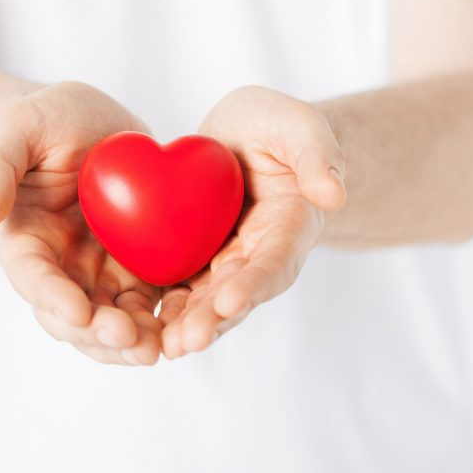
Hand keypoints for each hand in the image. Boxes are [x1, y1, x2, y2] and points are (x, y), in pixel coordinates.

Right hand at [0, 81, 163, 364]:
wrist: (82, 125)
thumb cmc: (39, 122)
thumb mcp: (15, 129)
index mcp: (23, 241)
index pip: (34, 278)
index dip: (54, 298)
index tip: (79, 312)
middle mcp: (59, 268)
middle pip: (73, 316)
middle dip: (99, 333)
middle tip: (132, 339)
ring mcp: (98, 272)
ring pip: (112, 320)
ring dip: (132, 339)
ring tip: (158, 348)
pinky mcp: (134, 266)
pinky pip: (149, 302)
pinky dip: (164, 319)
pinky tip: (186, 326)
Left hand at [159, 85, 346, 357]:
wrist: (245, 136)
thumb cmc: (276, 127)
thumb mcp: (299, 126)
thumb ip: (317, 155)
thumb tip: (333, 195)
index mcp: (289, 227)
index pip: (275, 260)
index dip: (254, 283)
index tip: (230, 301)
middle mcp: (258, 255)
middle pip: (237, 293)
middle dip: (212, 319)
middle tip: (187, 341)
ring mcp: (224, 261)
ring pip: (205, 300)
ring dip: (186, 324)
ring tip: (165, 347)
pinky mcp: (194, 259)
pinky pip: (177, 286)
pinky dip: (161, 307)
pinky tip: (139, 324)